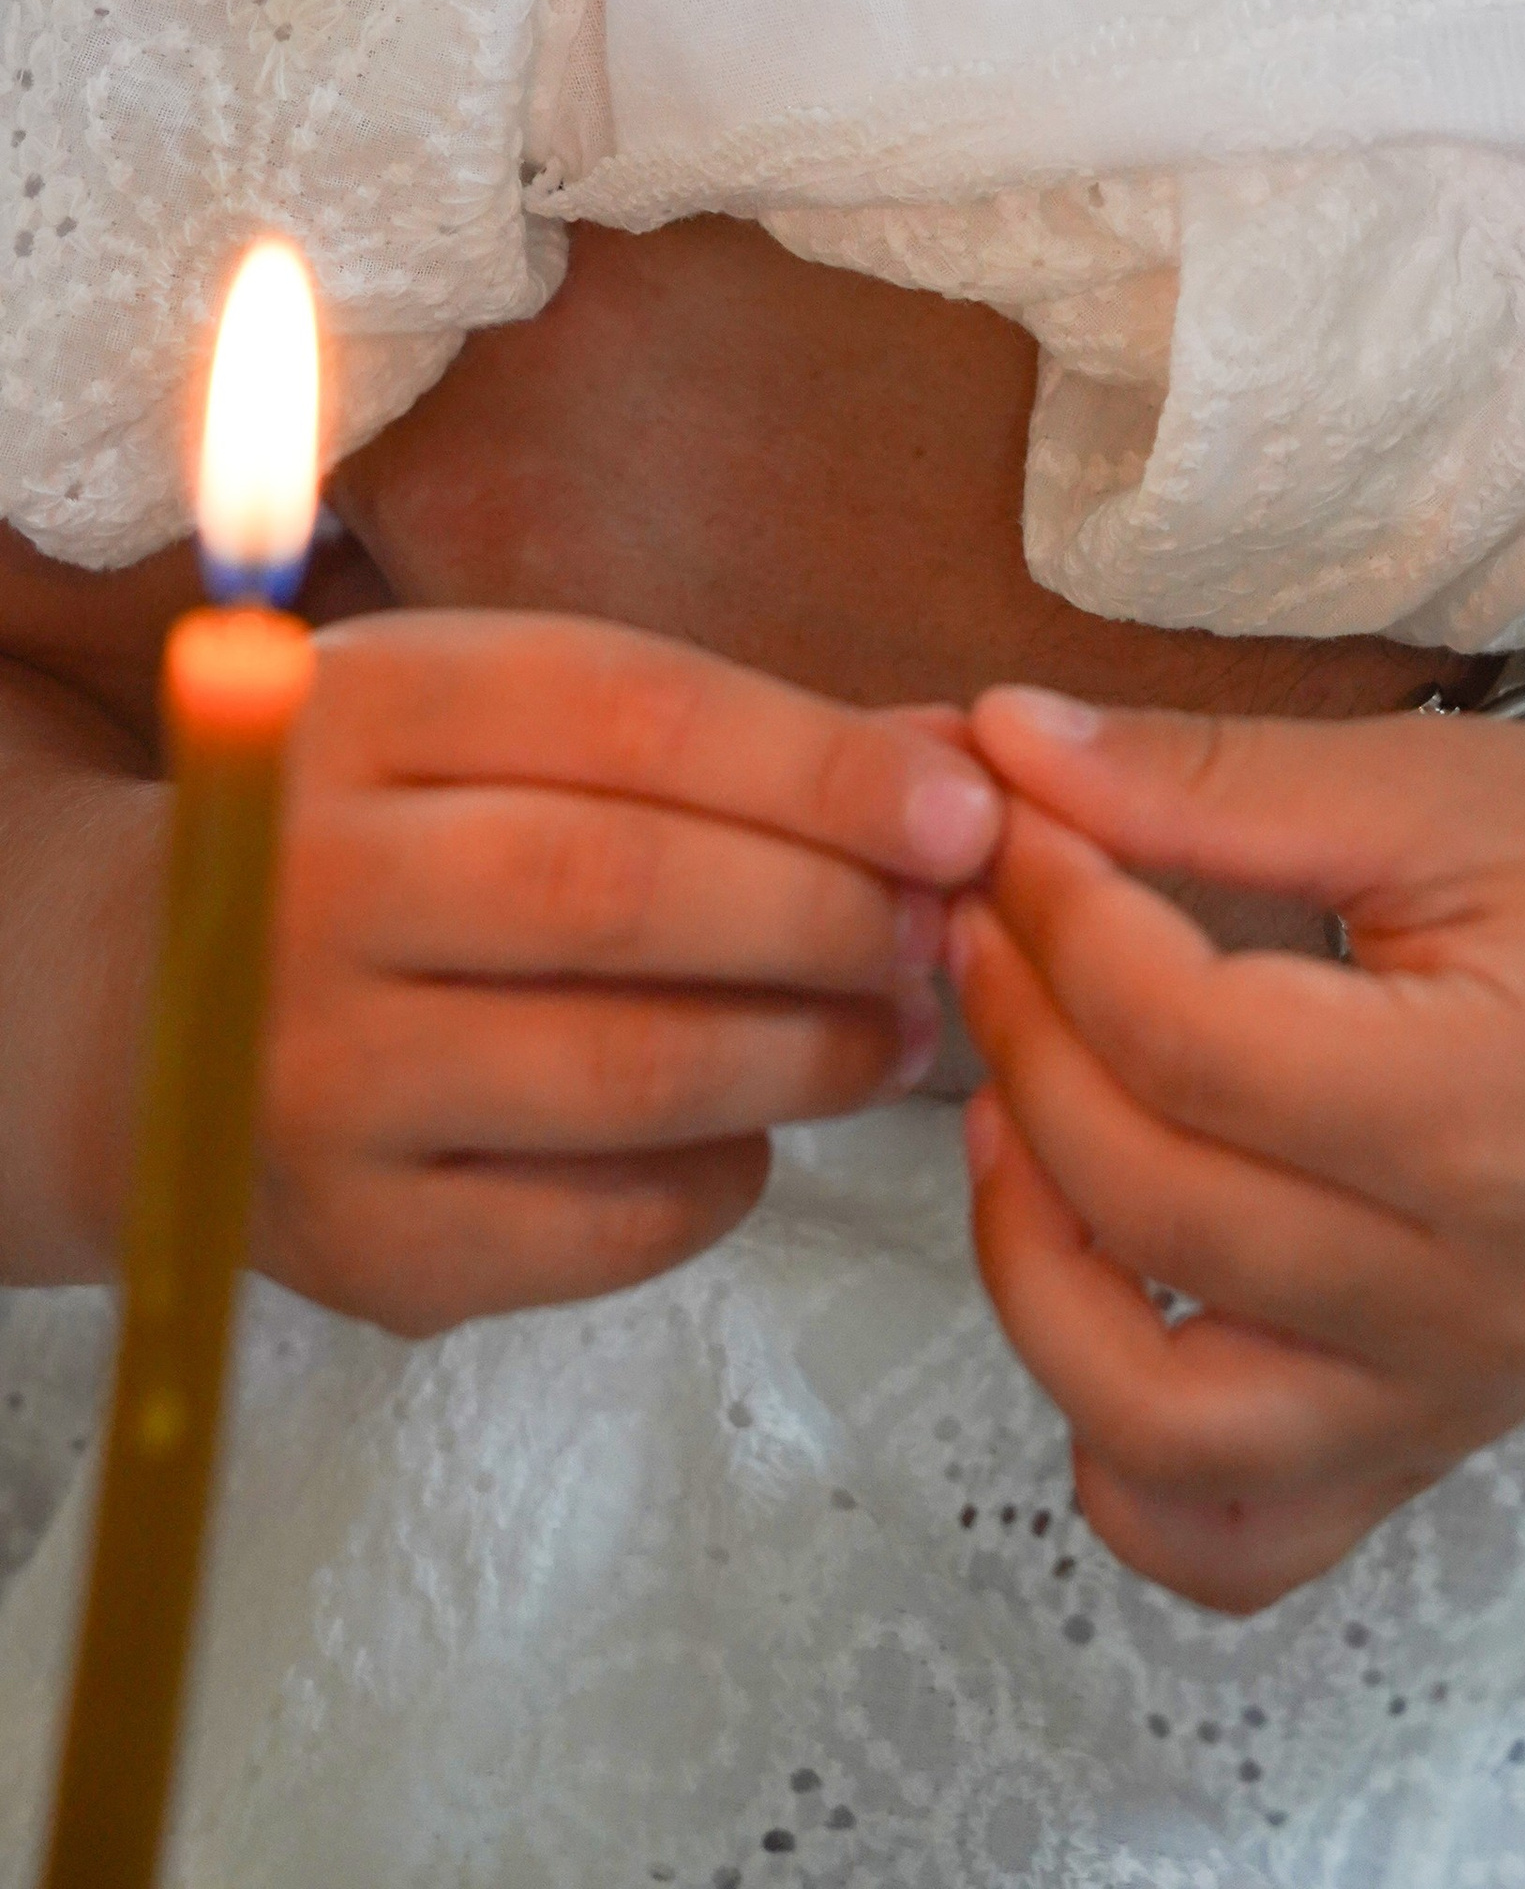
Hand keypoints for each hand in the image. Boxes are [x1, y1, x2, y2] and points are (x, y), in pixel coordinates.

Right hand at [250, 609, 1000, 1334]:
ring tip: (896, 1032)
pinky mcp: (348, 1241)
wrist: (132, 1008)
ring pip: (627, 1072)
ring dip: (809, 1054)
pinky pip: (593, 1229)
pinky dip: (717, 1183)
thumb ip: (726, 736)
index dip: (822, 767)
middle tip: (944, 933)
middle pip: (627, 893)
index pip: (629, 718)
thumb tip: (967, 762)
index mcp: (363, 709)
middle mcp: (307, 882)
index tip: (964, 811)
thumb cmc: (382, 834)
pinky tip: (758, 1134)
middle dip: (831, 915)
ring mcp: (311, 1075)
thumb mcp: (506, 719)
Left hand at [952, 687, 1524, 1613]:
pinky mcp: (1426, 1449)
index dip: (1056, 912)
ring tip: (1006, 1105)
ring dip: (1025, 1258)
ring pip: (1146, 1417)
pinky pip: (1229, 1542)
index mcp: (1491, 1117)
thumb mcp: (1445, 786)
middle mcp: (1472, 1305)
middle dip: (1017, 1034)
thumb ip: (1214, 780)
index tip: (1014, 813)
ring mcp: (1450, 1405)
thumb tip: (999, 750)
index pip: (1184, 1042)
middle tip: (989, 911)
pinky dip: (1121, 1461)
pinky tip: (1095, 1293)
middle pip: (1146, 1198)